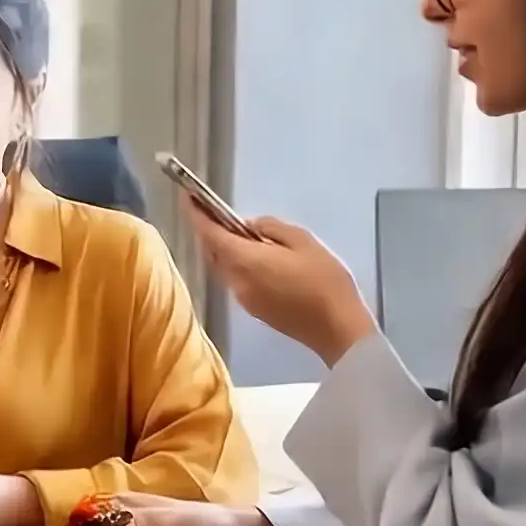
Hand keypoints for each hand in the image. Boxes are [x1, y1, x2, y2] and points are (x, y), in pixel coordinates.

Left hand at [187, 207, 377, 364]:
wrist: (336, 328)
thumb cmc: (324, 281)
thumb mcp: (304, 242)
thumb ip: (273, 229)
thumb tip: (251, 226)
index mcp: (244, 261)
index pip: (209, 234)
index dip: (196, 215)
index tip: (188, 198)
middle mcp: (236, 281)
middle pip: (213, 252)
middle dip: (211, 231)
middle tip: (218, 212)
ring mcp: (243, 299)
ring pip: (225, 268)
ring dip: (227, 250)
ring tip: (244, 234)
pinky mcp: (254, 310)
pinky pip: (237, 280)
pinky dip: (239, 265)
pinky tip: (259, 259)